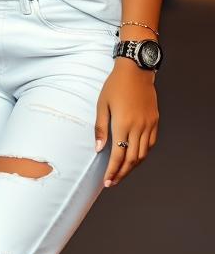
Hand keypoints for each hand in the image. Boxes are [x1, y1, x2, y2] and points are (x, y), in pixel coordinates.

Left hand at [94, 59, 157, 187]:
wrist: (135, 72)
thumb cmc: (114, 86)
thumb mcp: (101, 105)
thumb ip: (100, 128)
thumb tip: (98, 149)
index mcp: (123, 124)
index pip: (118, 155)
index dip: (113, 170)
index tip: (107, 181)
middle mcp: (138, 127)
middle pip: (132, 159)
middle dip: (122, 173)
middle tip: (112, 182)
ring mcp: (148, 125)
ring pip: (143, 154)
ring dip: (132, 166)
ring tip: (121, 172)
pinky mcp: (154, 122)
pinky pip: (150, 144)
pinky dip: (142, 154)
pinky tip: (134, 157)